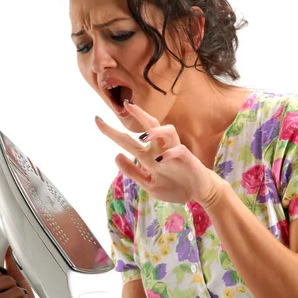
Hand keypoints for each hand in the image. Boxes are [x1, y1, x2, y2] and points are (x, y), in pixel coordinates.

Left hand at [95, 100, 222, 205]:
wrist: (200, 194)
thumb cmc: (176, 186)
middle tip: (126, 104)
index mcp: (149, 156)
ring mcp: (175, 153)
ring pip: (169, 131)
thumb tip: (117, 155)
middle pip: (150, 126)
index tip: (97, 120)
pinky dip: (171, 153)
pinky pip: (180, 150)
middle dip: (138, 114)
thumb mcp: (149, 184)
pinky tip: (162, 160)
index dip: (112, 132)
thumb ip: (133, 172)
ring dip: (156, 131)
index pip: (128, 140)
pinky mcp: (188, 160)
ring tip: (144, 137)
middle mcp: (161, 150)